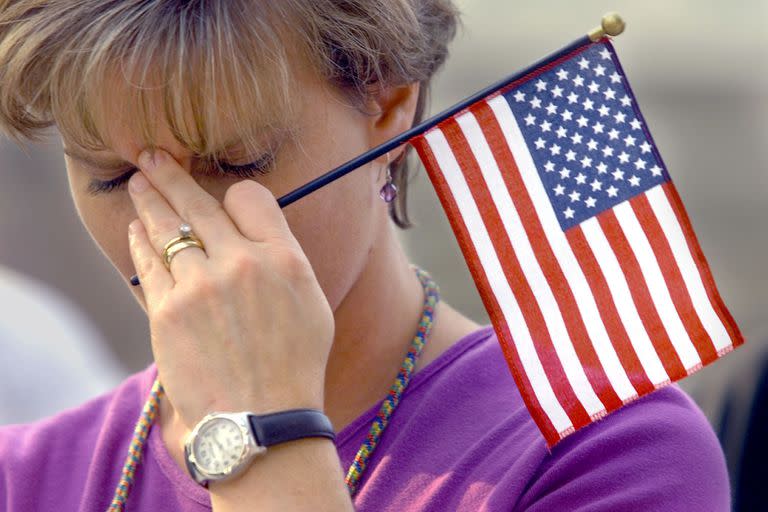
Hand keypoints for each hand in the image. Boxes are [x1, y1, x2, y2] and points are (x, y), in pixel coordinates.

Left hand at [126, 149, 333, 429]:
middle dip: (170, 175)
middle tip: (152, 157)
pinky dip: (141, 242)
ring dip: (148, 200)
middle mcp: (241, 263)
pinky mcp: (167, 312)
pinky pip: (149, 264)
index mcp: (284, 258)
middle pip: (197, 204)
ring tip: (137, 182)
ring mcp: (200, 287)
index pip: (249, 197)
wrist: (260, 419)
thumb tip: (253, 228)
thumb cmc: (294, 363)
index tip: (227, 201)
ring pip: (166, 229)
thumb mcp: (312, 302)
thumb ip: (284, 256)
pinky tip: (136, 229)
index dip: (236, 195)